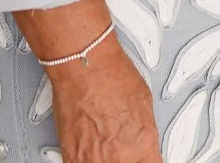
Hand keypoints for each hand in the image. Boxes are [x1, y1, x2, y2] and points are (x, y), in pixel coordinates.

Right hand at [49, 39, 161, 162]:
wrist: (85, 66)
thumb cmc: (112, 74)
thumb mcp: (144, 102)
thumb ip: (145, 130)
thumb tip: (144, 142)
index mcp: (143, 144)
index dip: (146, 160)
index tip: (143, 157)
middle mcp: (120, 157)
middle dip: (127, 157)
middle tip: (122, 145)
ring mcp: (95, 161)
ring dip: (107, 158)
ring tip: (105, 141)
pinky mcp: (73, 159)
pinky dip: (88, 159)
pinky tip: (91, 145)